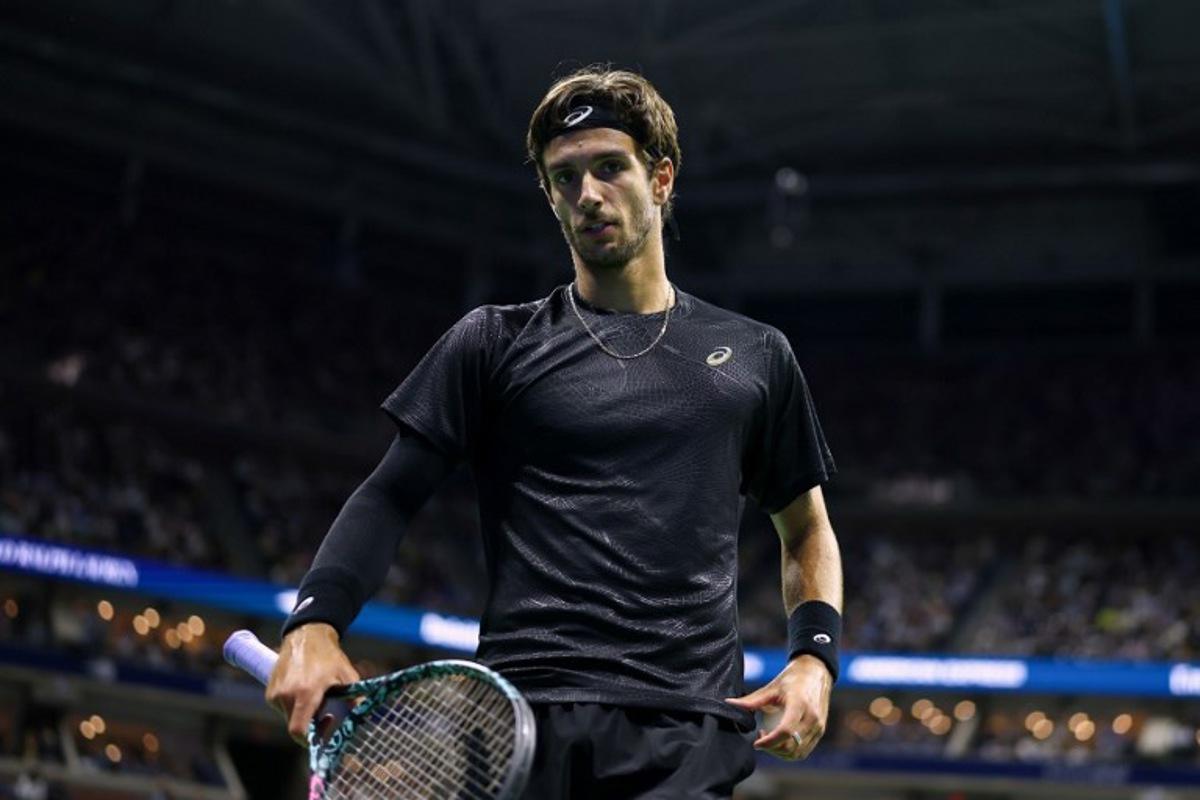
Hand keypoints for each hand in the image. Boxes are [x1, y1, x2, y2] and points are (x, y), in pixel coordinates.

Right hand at [265, 623, 360, 745]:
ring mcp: (275, 693)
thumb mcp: (347, 676)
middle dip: (311, 726)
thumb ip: (355, 700)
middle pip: (296, 726)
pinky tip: (304, 691)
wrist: (307, 636)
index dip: (310, 741)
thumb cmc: (329, 657)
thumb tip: (364, 721)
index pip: (298, 731)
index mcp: (305, 693)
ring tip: (316, 697)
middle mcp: (286, 695)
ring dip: (303, 715)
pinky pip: (282, 709)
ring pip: (289, 718)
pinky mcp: (270, 692)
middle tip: (327, 714)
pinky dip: (294, 707)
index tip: (321, 738)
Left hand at [725, 654, 831, 759]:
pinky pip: (805, 751)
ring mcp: (818, 726)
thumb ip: (752, 700)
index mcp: (799, 704)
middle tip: (760, 738)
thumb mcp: (771, 687)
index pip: (785, 731)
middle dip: (772, 748)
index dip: (769, 741)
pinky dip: (790, 752)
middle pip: (791, 746)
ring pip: (798, 753)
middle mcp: (812, 717)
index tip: (756, 743)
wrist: (816, 672)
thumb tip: (729, 703)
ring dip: (780, 753)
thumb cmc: (792, 678)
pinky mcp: (821, 731)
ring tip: (770, 739)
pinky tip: (780, 741)